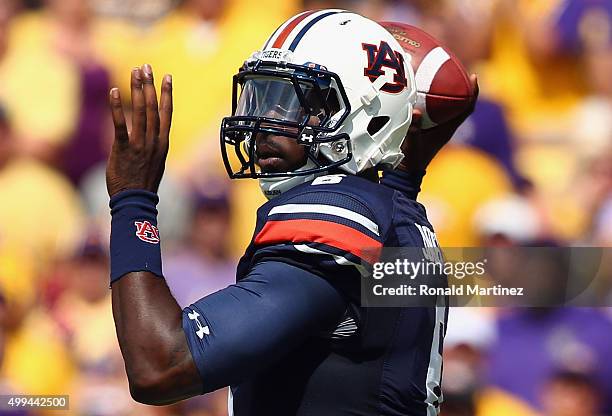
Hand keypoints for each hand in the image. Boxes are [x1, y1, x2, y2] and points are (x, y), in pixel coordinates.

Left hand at [106, 64, 172, 196]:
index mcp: (163, 143)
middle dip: (150, 85)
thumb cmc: (143, 184)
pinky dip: (117, 107)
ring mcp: (139, 145)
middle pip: (153, 107)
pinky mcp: (123, 150)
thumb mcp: (155, 162)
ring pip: (140, 112)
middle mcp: (154, 141)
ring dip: (137, 90)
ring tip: (135, 72)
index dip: (167, 93)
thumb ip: (154, 145)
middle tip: (146, 67)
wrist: (135, 202)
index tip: (167, 77)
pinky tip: (114, 91)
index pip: (167, 113)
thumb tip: (154, 134)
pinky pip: (120, 125)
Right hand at [397, 74, 478, 172]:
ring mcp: (436, 128)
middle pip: (459, 102)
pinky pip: (432, 110)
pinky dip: (430, 100)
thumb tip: (415, 111)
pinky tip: (418, 91)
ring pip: (446, 105)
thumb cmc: (412, 159)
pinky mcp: (426, 129)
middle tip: (457, 69)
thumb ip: (414, 128)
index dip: (473, 92)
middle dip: (461, 85)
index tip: (474, 76)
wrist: (406, 172)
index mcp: (448, 129)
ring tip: (440, 75)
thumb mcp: (412, 143)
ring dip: (446, 91)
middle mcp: (445, 126)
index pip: (467, 108)